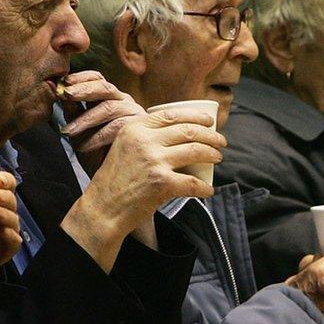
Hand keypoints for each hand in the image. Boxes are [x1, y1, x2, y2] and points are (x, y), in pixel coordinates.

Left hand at [0, 172, 21, 265]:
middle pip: (11, 201)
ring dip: (8, 214)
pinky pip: (14, 240)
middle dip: (7, 196)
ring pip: (13, 219)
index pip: (4, 186)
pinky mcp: (6, 247)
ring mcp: (4, 230)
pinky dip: (11, 235)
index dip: (5, 180)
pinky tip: (3, 231)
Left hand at [59, 70, 145, 151]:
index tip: (62, 82)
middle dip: (83, 90)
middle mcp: (123, 101)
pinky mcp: (140, 128)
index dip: (80, 77)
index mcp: (109, 97)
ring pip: (110, 107)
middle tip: (65, 94)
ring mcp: (134, 113)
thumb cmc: (95, 153)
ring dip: (86, 119)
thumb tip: (59, 93)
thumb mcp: (78, 130)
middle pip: (105, 87)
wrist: (112, 177)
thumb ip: (72, 112)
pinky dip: (98, 136)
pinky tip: (85, 146)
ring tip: (68, 131)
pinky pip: (118, 126)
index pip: (97, 78)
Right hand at [62, 109, 225, 270]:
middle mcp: (145, 141)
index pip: (172, 115)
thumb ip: (143, 137)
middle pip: (188, 131)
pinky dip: (205, 188)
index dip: (195, 116)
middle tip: (221, 141)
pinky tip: (208, 190)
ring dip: (212, 154)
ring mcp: (154, 161)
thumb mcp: (122, 147)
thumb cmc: (114, 181)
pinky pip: (193, 183)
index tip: (208, 121)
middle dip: (211, 135)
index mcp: (135, 128)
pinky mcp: (162, 183)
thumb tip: (176, 131)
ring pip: (195, 151)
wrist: (102, 209)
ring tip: (218, 157)